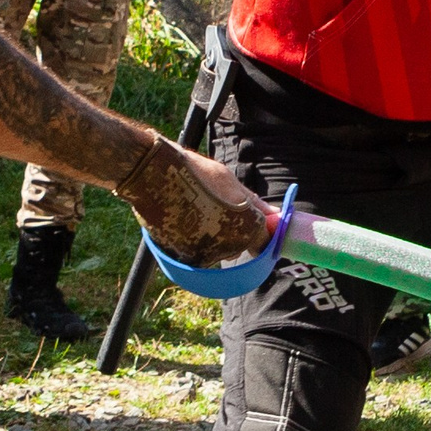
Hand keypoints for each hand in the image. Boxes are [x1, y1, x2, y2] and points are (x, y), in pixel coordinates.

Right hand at [114, 134, 272, 266]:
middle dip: (231, 232)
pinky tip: (181, 218)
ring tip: (195, 210)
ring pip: (214, 250)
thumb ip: (254, 204)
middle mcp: (229, 246)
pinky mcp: (183, 257)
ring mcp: (205, 254)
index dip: (258, 236)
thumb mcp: (230, 182)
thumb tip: (276, 215)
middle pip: (237, 247)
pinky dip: (191, 241)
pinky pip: (194, 253)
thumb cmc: (194, 172)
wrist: (153, 174)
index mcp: (247, 227)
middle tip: (214, 209)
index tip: (248, 226)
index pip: (263, 245)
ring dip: (210, 237)